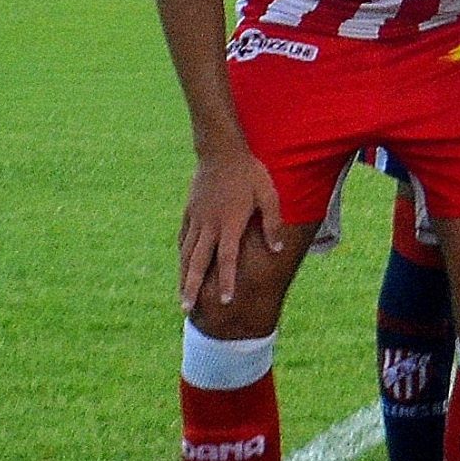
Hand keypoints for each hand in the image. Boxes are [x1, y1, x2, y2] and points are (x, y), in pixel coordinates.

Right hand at [180, 144, 283, 310]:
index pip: (226, 260)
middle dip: (192, 287)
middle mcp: (210, 225)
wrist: (221, 151)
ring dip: (183, 275)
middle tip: (186, 309)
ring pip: (187, 252)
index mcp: (230, 224)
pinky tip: (182, 264)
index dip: (225, 281)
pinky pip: (184, 237)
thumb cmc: (251, 174)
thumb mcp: (269, 196)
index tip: (225, 301)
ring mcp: (197, 219)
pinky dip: (183, 254)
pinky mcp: (190, 212)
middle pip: (198, 262)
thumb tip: (277, 250)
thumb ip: (272, 224)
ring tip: (182, 295)